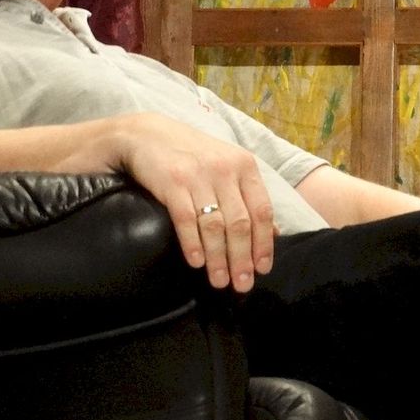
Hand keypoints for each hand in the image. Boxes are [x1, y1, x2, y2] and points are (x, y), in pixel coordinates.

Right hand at [115, 113, 275, 291]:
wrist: (146, 134)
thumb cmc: (192, 155)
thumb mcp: (227, 167)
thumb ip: (249, 196)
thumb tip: (273, 233)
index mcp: (244, 166)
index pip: (262, 211)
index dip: (264, 243)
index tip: (262, 269)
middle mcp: (225, 170)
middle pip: (240, 223)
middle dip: (242, 259)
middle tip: (241, 284)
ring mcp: (198, 175)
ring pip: (215, 225)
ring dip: (218, 258)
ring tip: (219, 281)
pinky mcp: (172, 182)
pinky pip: (186, 220)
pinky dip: (192, 244)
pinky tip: (196, 262)